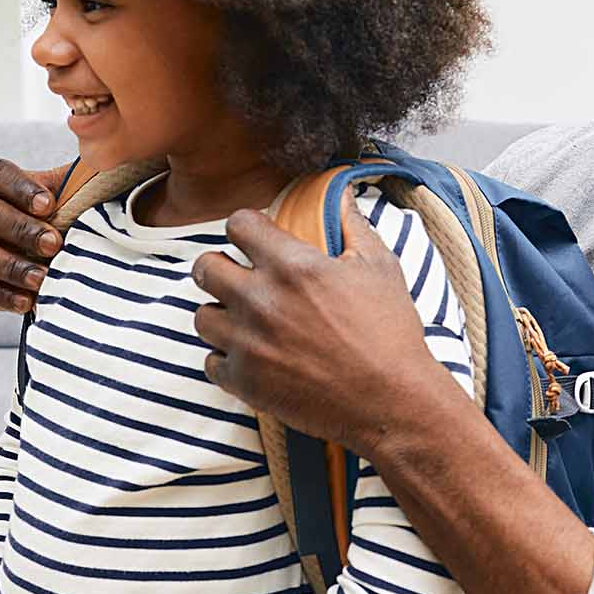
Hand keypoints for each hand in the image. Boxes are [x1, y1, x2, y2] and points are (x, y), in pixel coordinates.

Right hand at [0, 160, 69, 312]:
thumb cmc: (35, 218)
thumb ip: (66, 184)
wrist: (9, 252)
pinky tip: (25, 301)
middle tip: (53, 245)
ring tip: (42, 279)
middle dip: (21, 230)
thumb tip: (102, 166)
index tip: (50, 205)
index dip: (21, 188)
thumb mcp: (48, 196)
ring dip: (11, 267)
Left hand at [193, 206, 461, 457]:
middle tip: (238, 279)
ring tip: (245, 322)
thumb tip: (342, 191)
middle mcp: (260, 300)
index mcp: (292, 265)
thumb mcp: (380, 268)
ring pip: (201, 317)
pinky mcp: (244, 382)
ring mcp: (248, 343)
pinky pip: (210, 362)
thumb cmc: (390, 333)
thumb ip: (353, 224)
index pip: (238, 224)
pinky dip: (226, 359)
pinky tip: (251, 357)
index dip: (246, 228)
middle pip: (204, 267)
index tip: (254, 240)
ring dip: (221, 315)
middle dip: (219, 268)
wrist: (391, 402)